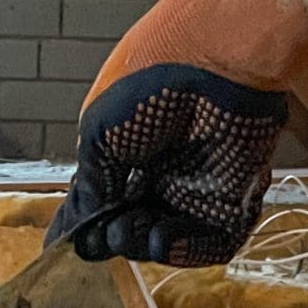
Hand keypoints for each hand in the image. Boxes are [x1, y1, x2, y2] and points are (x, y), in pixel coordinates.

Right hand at [50, 65, 288, 267]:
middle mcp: (164, 170)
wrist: (211, 57)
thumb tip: (72, 234)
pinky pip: (216, 240)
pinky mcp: (235, 194)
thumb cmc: (148, 82)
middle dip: (120, 237)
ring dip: (150, 246)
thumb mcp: (100, 135)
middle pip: (138, 226)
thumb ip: (90, 188)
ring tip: (136, 232)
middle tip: (111, 233)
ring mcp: (199, 185)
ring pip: (174, 239)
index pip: (108, 202)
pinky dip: (191, 250)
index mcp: (129, 151)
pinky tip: (167, 240)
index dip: (91, 225)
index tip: (72, 243)